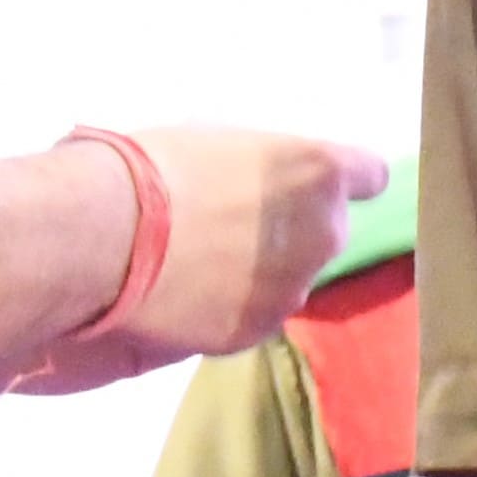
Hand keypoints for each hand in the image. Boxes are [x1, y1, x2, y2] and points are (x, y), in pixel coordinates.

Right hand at [22, 129, 387, 390]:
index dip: (340, 181)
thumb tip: (264, 186)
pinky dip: (232, 306)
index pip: (371, 176)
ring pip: (292, 278)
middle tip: (237, 224)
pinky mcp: (254, 331)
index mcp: (321, 172)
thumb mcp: (226, 145)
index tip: (314, 185)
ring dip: (264, 271)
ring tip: (201, 259)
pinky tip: (187, 291)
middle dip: (296, 229)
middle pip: (329, 230)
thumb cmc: (157, 166)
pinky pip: (255, 314)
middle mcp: (323, 233)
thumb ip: (268, 171)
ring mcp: (291, 289)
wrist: (105, 234)